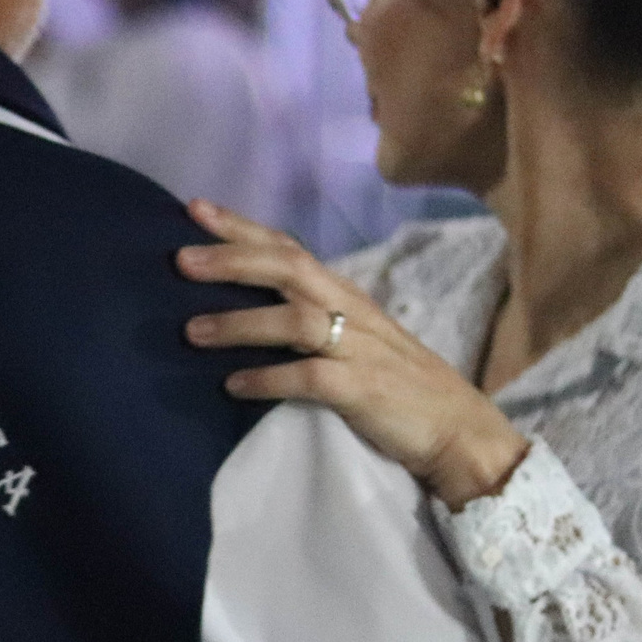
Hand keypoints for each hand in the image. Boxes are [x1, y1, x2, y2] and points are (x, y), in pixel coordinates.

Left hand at [178, 199, 528, 509]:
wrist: (460, 432)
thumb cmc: (401, 387)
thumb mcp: (356, 341)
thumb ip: (313, 321)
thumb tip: (250, 312)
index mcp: (347, 296)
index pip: (289, 248)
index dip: (242, 228)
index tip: (194, 208)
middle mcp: (352, 312)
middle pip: (288, 269)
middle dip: (232, 260)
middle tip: (180, 260)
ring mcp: (359, 349)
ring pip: (293, 320)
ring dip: (238, 324)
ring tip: (191, 332)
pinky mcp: (363, 390)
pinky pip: (308, 378)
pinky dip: (267, 379)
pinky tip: (233, 386)